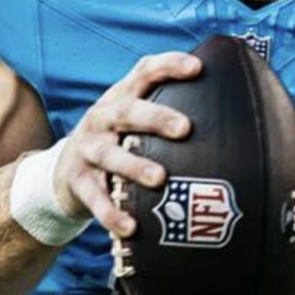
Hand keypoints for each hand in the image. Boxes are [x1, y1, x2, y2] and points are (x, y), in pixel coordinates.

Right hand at [52, 52, 200, 235]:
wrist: (62, 174)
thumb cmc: (116, 142)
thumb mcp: (132, 122)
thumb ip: (168, 114)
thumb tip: (231, 110)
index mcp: (120, 98)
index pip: (144, 73)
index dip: (168, 66)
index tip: (197, 68)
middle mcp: (101, 118)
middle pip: (126, 112)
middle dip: (155, 118)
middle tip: (185, 128)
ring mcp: (87, 150)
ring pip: (109, 155)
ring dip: (134, 166)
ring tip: (159, 178)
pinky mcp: (77, 182)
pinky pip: (94, 199)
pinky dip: (111, 214)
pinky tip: (131, 227)